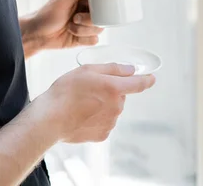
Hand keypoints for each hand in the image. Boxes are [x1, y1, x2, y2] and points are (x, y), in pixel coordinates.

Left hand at [27, 0, 103, 50]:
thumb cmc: (47, 15)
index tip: (89, 6)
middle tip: (75, 18)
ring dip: (84, 30)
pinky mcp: (84, 37)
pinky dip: (83, 39)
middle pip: (103, 14)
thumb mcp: (61, 0)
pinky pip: (94, 40)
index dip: (100, 2)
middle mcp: (86, 10)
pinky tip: (73, 35)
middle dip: (89, 19)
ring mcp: (86, 24)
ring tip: (70, 27)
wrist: (38, 34)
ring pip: (99, 28)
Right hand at [39, 63, 155, 143]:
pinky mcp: (102, 134)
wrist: (51, 118)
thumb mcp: (87, 70)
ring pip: (112, 108)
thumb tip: (131, 70)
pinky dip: (96, 116)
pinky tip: (82, 114)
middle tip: (90, 87)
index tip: (151, 78)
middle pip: (120, 94)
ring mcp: (110, 123)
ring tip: (82, 101)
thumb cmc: (66, 91)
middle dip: (110, 90)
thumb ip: (112, 68)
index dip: (146, 79)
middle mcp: (116, 107)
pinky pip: (105, 121)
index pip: (139, 84)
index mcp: (114, 88)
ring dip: (103, 103)